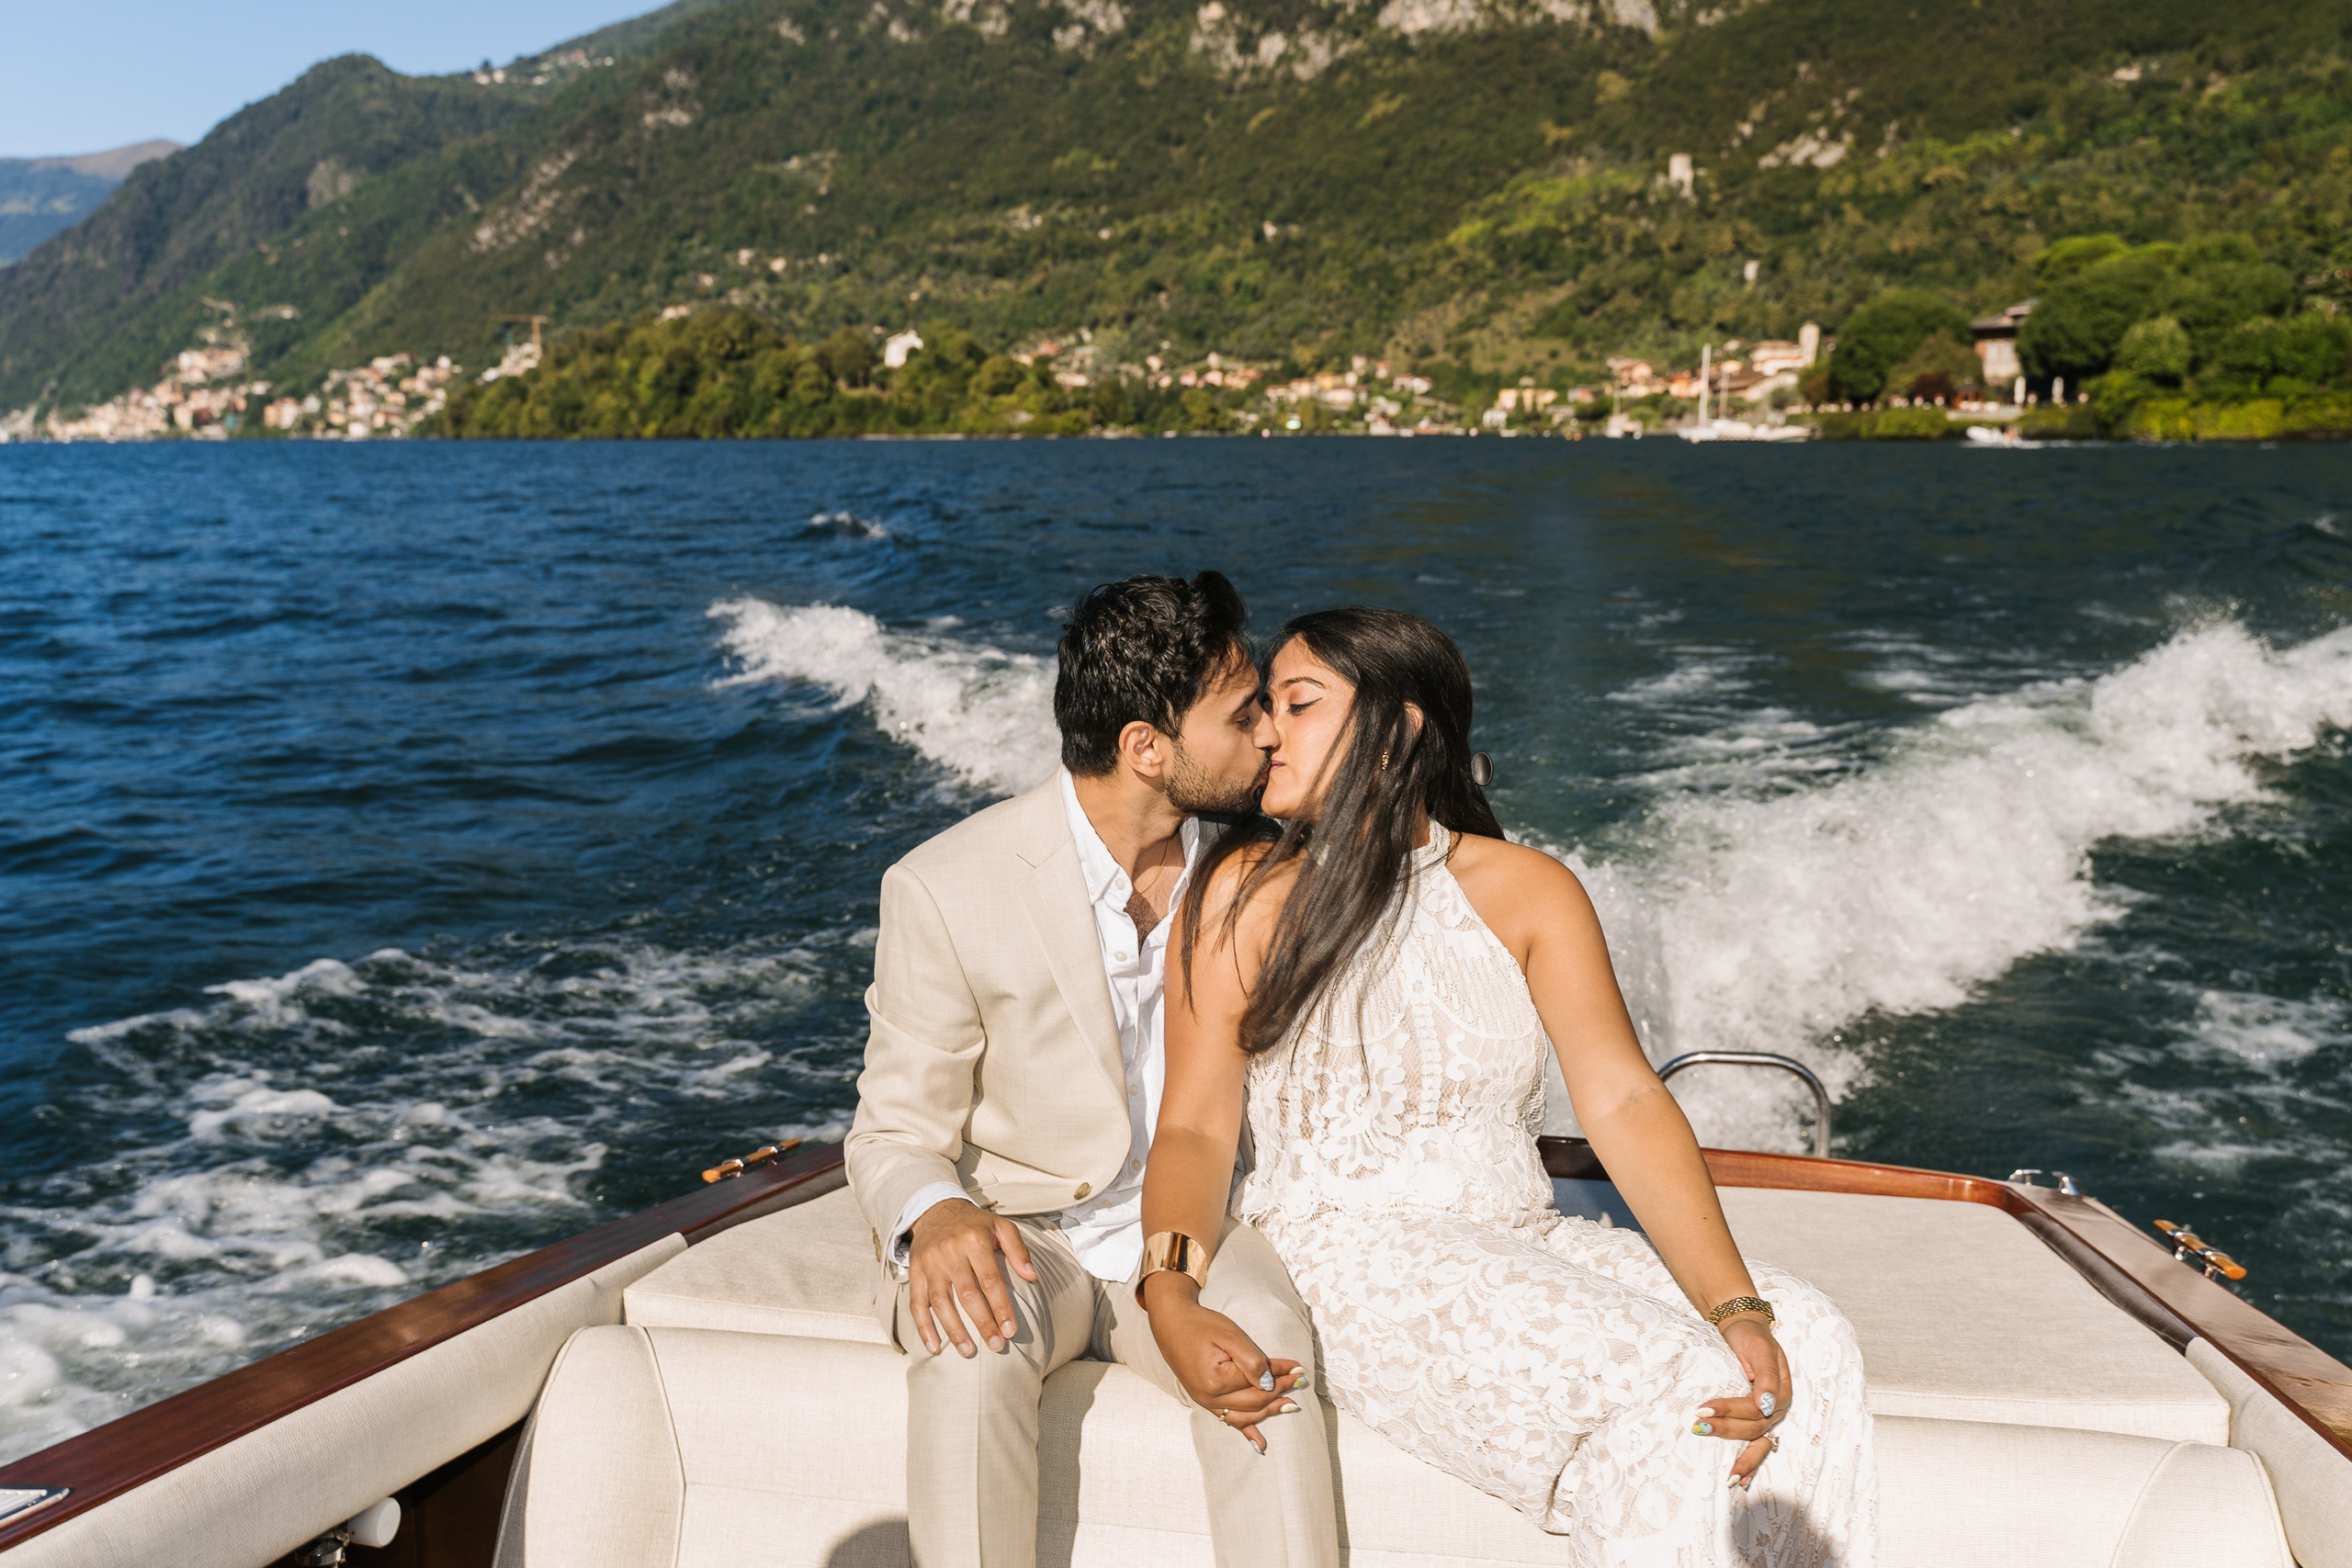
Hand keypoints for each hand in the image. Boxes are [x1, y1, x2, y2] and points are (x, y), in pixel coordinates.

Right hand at [906, 1199, 1036, 1357]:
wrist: (935, 1210)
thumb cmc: (974, 1224)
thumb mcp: (1001, 1226)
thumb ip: (1018, 1250)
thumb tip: (1032, 1276)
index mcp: (974, 1240)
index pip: (990, 1280)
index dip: (1001, 1307)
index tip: (1011, 1330)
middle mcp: (950, 1252)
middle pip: (967, 1294)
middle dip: (983, 1323)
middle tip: (996, 1345)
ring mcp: (930, 1263)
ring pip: (940, 1302)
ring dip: (954, 1330)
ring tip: (968, 1351)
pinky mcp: (915, 1272)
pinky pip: (917, 1303)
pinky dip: (924, 1327)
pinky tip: (934, 1347)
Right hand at [1142, 1275, 1310, 1452]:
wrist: (1172, 1324)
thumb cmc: (1202, 1325)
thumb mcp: (1230, 1335)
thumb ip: (1251, 1360)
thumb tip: (1270, 1384)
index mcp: (1216, 1381)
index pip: (1258, 1382)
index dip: (1281, 1374)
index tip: (1297, 1367)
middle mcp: (1210, 1398)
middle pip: (1255, 1402)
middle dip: (1280, 1391)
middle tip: (1299, 1380)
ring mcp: (1206, 1402)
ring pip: (1246, 1416)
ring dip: (1270, 1411)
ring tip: (1290, 1405)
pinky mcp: (1205, 1401)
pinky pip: (1229, 1421)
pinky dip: (1246, 1432)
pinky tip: (1260, 1444)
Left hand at [1697, 1315, 1790, 1489]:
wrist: (1744, 1329)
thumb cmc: (1752, 1338)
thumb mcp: (1760, 1351)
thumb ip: (1766, 1377)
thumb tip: (1767, 1406)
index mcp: (1781, 1393)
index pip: (1755, 1410)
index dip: (1729, 1411)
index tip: (1702, 1409)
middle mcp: (1777, 1408)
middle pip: (1753, 1427)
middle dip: (1725, 1430)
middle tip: (1697, 1427)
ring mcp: (1767, 1415)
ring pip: (1754, 1440)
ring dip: (1738, 1455)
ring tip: (1724, 1473)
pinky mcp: (1755, 1417)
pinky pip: (1755, 1444)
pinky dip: (1749, 1462)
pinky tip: (1739, 1480)